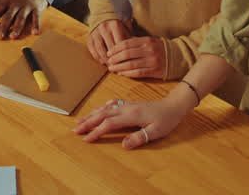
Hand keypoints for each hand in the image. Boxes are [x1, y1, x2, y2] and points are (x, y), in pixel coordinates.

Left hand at [0, 0, 47, 39]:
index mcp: (5, 1)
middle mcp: (15, 5)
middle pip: (8, 17)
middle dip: (3, 27)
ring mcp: (26, 7)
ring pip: (21, 18)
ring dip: (17, 28)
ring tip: (13, 36)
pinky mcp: (36, 8)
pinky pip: (36, 18)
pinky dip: (36, 25)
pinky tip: (35, 33)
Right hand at [73, 87, 196, 146]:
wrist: (173, 105)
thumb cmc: (166, 120)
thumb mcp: (156, 132)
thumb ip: (139, 137)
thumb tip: (123, 145)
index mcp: (131, 115)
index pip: (109, 124)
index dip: (96, 131)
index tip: (87, 139)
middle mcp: (125, 108)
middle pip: (102, 114)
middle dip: (88, 122)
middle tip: (75, 130)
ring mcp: (126, 104)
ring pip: (104, 108)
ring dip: (91, 115)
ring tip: (80, 121)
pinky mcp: (128, 104)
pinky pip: (110, 104)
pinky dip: (101, 108)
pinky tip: (97, 110)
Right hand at [86, 19, 131, 64]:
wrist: (103, 19)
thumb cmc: (118, 28)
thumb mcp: (125, 30)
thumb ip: (130, 40)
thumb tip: (133, 53)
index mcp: (115, 25)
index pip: (119, 42)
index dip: (122, 54)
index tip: (126, 62)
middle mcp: (104, 27)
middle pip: (109, 46)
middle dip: (114, 58)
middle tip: (118, 67)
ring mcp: (95, 32)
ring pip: (100, 48)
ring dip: (105, 59)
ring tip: (110, 66)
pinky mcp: (89, 37)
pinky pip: (92, 49)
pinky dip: (97, 57)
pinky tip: (102, 62)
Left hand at [105, 36, 166, 78]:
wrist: (178, 57)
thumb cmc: (160, 49)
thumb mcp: (150, 41)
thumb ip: (136, 42)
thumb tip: (119, 45)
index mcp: (146, 41)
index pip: (127, 43)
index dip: (115, 48)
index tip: (109, 53)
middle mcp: (149, 50)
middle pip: (127, 54)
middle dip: (115, 58)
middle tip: (108, 61)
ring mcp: (152, 61)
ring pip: (131, 64)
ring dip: (119, 67)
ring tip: (112, 68)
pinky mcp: (155, 71)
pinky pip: (138, 73)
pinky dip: (128, 74)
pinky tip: (121, 74)